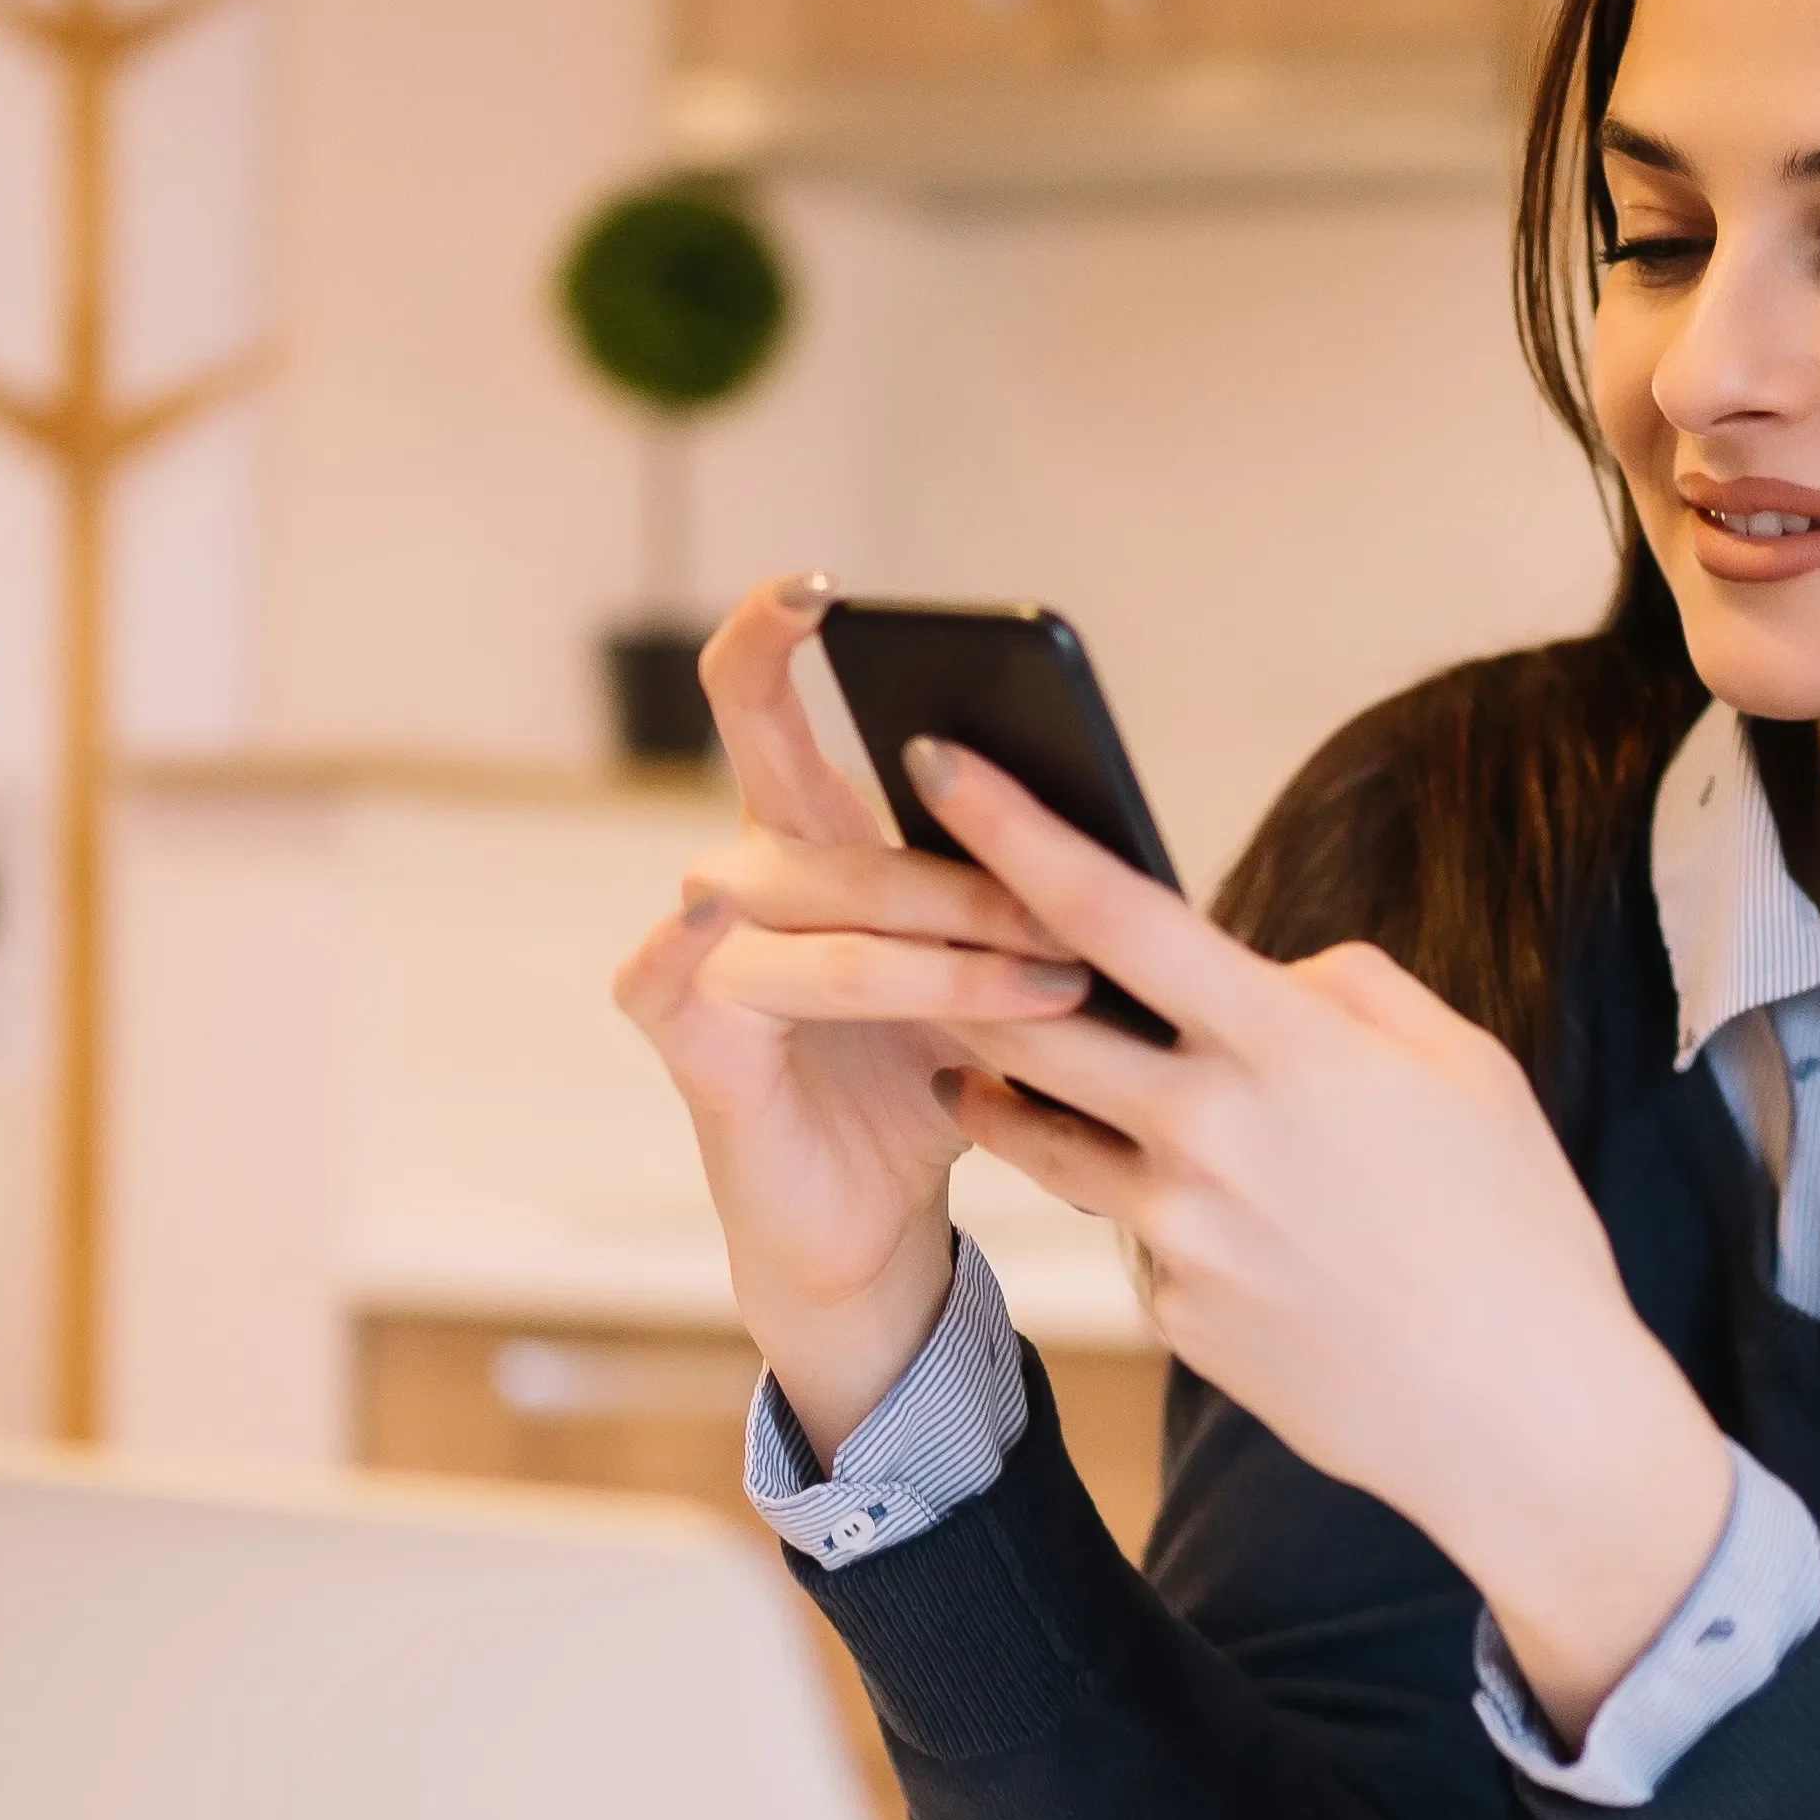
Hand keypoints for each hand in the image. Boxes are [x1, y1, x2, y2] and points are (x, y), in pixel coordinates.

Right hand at [609, 576, 1099, 1447]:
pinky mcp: (693, 1043)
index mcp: (810, 844)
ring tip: (1046, 989)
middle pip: (818, 819)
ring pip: (803, 911)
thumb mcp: (1001, 976)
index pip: (763, 710)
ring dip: (931, 948)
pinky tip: (752, 941)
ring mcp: (707, 960)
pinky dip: (750, 966)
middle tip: (1071, 916)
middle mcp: (743, 884)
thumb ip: (1028, 904)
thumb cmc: (940, 1089)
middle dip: (958, 868)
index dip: (771, 638)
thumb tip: (1127, 853)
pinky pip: (703, 981)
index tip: (826, 589)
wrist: (877, 1230)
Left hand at [906, 741, 1736, 1737]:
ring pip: (1045, 1137)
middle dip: (962, 967)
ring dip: (1000, 1094)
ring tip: (976, 1072)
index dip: (1015, 830)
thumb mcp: (1469, 1070)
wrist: (1524, 1420)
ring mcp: (1181, 1234)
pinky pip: (1129, 1236)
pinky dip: (1140, 1210)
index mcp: (1290, 1049)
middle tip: (914, 927)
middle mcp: (1212, 1135)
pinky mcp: (1172, 1314)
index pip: (1115, 914)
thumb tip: (1269, 971)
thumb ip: (1352, 992)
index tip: (943, 766)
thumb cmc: (1517, 1231)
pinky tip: (1199, 1224)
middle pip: (1030, 1025)